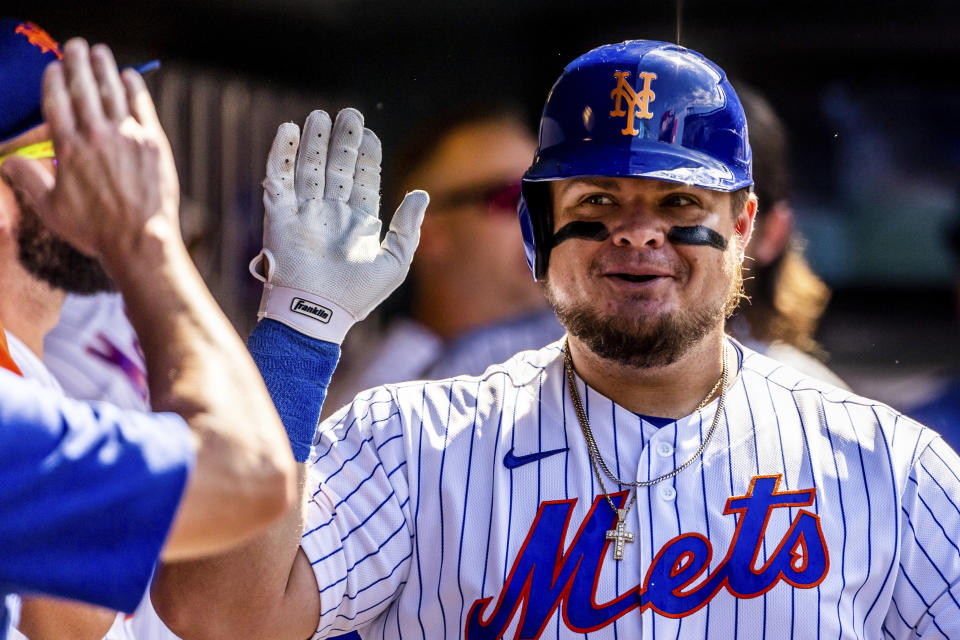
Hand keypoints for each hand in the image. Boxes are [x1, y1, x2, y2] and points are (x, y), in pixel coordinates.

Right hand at [0, 39, 179, 266]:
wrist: (140, 239)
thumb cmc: (94, 229)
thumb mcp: (50, 208)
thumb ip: (28, 179)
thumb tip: (8, 161)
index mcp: (67, 147)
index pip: (56, 101)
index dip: (54, 79)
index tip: (54, 67)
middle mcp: (95, 135)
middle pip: (82, 87)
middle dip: (76, 62)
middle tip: (75, 45)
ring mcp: (126, 136)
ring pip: (112, 90)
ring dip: (104, 67)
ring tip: (100, 52)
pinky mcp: (153, 142)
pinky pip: (142, 105)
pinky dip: (135, 87)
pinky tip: (130, 76)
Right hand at [251, 108, 427, 342]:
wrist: (316, 313)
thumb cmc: (357, 296)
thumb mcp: (395, 262)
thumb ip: (408, 227)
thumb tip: (422, 193)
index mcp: (358, 223)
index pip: (362, 180)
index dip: (365, 156)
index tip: (369, 134)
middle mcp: (330, 214)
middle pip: (335, 168)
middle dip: (341, 141)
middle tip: (348, 114)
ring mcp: (304, 213)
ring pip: (309, 167)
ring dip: (314, 141)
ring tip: (320, 116)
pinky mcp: (277, 216)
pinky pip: (278, 178)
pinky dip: (282, 154)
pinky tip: (289, 131)